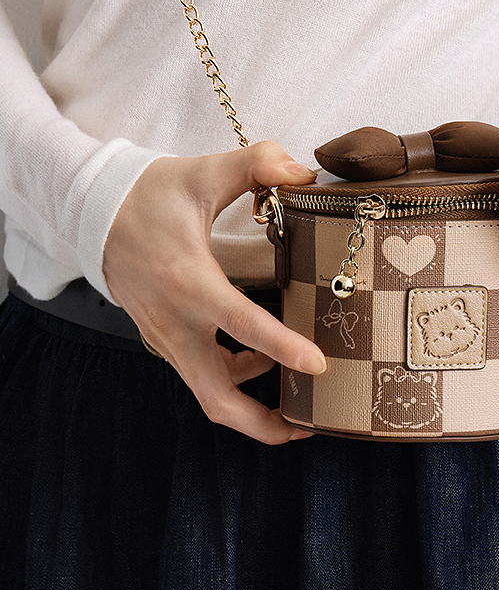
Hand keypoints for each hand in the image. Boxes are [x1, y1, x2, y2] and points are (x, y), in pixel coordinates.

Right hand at [102, 143, 326, 442]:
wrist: (90, 212)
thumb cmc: (146, 196)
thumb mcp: (202, 172)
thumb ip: (257, 163)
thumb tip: (303, 171)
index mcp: (189, 282)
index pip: (241, 326)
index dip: (282, 348)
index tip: (318, 365)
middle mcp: (175, 322)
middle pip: (217, 397)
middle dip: (262, 423)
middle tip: (307, 426)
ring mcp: (166, 336)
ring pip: (208, 392)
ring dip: (251, 403)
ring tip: (297, 397)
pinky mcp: (164, 337)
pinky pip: (202, 373)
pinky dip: (234, 378)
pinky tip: (261, 359)